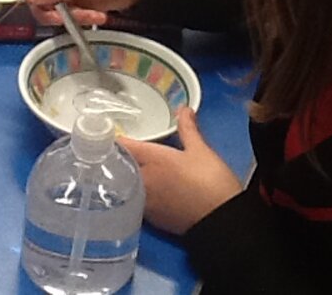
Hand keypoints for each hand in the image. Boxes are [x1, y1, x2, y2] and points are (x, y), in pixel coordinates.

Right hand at [22, 0, 146, 26]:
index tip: (48, 5)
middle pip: (41, 0)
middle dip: (55, 11)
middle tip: (67, 16)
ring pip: (57, 11)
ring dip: (73, 17)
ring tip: (91, 15)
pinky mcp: (80, 3)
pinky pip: (71, 16)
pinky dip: (82, 19)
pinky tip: (96, 16)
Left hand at [119, 108, 241, 235]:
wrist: (220, 221)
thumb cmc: (211, 182)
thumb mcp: (201, 151)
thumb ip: (188, 129)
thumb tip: (183, 109)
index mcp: (152, 159)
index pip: (124, 145)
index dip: (115, 139)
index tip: (111, 133)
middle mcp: (143, 180)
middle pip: (121, 166)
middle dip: (120, 158)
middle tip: (122, 150)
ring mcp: (145, 202)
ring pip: (127, 184)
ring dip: (126, 176)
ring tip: (131, 169)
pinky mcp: (151, 219)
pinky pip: (136, 201)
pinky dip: (136, 193)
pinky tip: (145, 191)